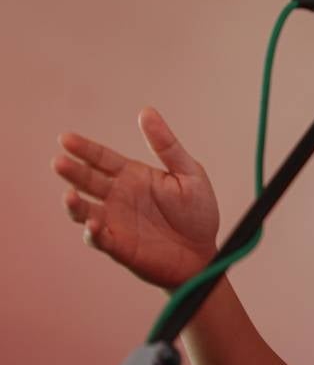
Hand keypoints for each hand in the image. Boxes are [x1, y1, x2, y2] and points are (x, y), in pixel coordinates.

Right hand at [52, 108, 219, 288]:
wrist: (203, 253)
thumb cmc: (198, 212)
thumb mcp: (189, 173)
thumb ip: (167, 145)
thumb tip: (146, 111)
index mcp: (134, 176)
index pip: (103, 159)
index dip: (85, 149)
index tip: (65, 138)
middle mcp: (119, 197)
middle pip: (88, 181)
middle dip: (73, 171)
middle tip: (60, 161)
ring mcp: (115, 222)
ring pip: (85, 211)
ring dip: (74, 204)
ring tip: (70, 195)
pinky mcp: (119, 247)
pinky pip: (99, 239)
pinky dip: (93, 233)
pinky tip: (93, 224)